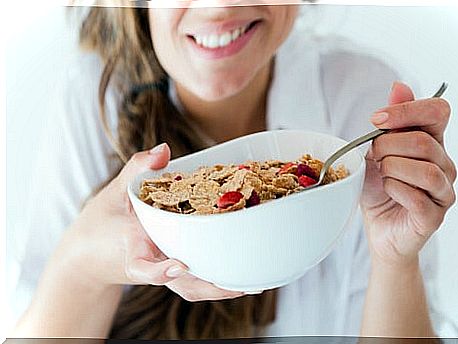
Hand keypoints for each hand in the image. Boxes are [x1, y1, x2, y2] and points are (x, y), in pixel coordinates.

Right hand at [60, 143, 243, 300]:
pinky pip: (194, 280)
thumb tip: (164, 149)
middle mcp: (151, 266)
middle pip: (183, 285)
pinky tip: (240, 274)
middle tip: (242, 285)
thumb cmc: (99, 226)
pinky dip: (216, 279)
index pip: (144, 267)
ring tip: (252, 285)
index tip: (179, 265)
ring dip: (220, 289)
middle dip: (212, 287)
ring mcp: (162, 272)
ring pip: (192, 288)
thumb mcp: (114, 192)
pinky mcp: (170, 273)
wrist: (86, 258)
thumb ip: (138, 169)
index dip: (161, 270)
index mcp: (132, 250)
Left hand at [360, 82, 456, 268]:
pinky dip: (394, 190)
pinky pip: (417, 196)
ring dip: (392, 170)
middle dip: (387, 147)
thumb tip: (399, 86)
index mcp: (432, 142)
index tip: (376, 120)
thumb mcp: (376, 150)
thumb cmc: (378, 188)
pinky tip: (388, 192)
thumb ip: (391, 121)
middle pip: (422, 142)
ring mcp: (443, 191)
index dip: (407, 111)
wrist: (377, 227)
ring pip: (423, 170)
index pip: (438, 111)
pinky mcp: (434, 215)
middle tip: (375, 158)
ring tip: (383, 176)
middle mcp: (444, 164)